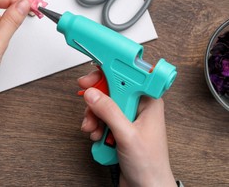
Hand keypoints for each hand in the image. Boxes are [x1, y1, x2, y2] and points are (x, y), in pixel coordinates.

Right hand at [78, 70, 176, 186]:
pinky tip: (98, 136)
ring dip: (94, 118)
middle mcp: (137, 107)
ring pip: (102, 106)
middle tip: (89, 109)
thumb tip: (93, 94)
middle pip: (110, 91)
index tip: (90, 78)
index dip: (106, 75)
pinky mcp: (118, 129)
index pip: (125, 77)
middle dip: (96, 103)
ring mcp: (127, 118)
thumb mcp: (127, 136)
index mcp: (148, 101)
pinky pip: (101, 119)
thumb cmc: (150, 165)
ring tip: (95, 130)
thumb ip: (109, 112)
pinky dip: (95, 127)